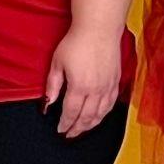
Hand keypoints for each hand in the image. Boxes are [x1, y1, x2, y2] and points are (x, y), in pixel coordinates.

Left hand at [43, 20, 124, 139]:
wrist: (99, 29)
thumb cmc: (77, 42)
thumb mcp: (57, 63)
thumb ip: (53, 85)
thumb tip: (48, 103)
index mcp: (79, 87)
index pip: (71, 112)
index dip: (65, 124)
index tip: (60, 129)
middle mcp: (96, 90)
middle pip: (86, 117)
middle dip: (77, 128)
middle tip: (70, 135)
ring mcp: (108, 87)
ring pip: (100, 114)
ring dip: (91, 125)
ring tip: (83, 129)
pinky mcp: (116, 82)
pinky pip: (111, 104)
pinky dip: (104, 114)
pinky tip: (99, 116)